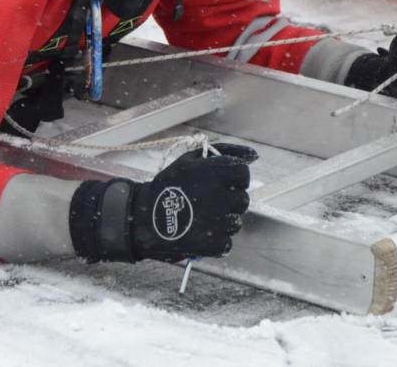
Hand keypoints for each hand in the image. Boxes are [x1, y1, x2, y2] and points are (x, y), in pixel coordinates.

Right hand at [69, 143, 256, 262]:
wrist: (142, 218)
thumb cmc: (167, 186)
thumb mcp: (190, 160)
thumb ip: (223, 153)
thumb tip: (254, 155)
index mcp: (216, 172)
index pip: (244, 172)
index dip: (235, 178)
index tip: (223, 183)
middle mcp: (221, 195)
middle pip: (242, 199)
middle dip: (228, 201)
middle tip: (207, 202)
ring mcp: (219, 221)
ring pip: (236, 222)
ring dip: (222, 221)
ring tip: (200, 218)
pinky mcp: (214, 243)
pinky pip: (227, 242)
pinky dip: (216, 241)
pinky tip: (199, 233)